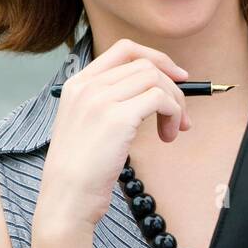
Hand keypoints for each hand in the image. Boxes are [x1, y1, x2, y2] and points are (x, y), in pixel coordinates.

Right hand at [36, 38, 191, 234]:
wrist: (66, 197)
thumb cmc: (81, 169)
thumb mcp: (88, 123)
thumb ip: (112, 101)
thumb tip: (158, 91)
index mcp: (77, 83)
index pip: (124, 50)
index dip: (156, 58)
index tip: (176, 77)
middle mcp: (87, 86)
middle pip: (146, 65)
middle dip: (173, 88)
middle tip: (180, 117)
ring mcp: (101, 99)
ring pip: (156, 80)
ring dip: (175, 104)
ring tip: (173, 131)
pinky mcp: (118, 117)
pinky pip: (161, 99)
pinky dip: (174, 114)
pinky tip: (168, 136)